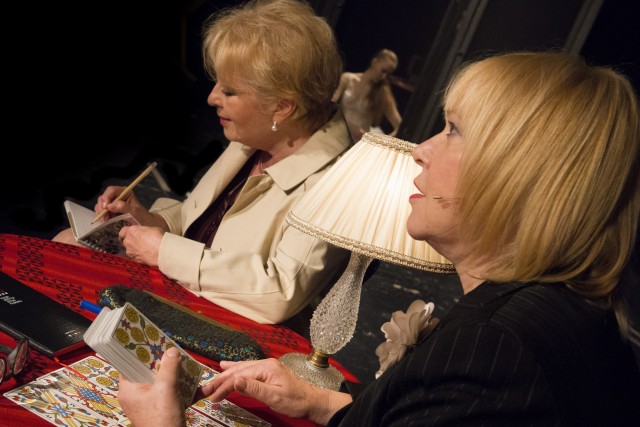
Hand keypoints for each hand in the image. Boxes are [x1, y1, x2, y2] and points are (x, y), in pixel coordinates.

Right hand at [95, 185, 147, 221]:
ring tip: (105, 220)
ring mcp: (112, 203)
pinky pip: (101, 211)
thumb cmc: (141, 216)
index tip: (106, 207)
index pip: (111, 190)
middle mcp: (117, 195)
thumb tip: (110, 206)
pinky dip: (101, 216)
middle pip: (104, 197)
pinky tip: (105, 221)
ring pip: (101, 204)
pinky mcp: (109, 210)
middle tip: (104, 216)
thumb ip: (123, 207)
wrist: (143, 223)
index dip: (106, 197)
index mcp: (124, 192)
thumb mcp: (134, 211)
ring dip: (101, 212)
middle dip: (102, 206)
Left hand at [118, 346, 186, 426]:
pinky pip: (172, 394)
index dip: (139, 352)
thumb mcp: (166, 389)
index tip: (150, 341)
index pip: (128, 364)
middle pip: (148, 371)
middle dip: (163, 362)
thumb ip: (169, 367)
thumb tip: (171, 351)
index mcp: (129, 389)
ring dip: (177, 376)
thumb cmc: (161, 421)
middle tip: (172, 351)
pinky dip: (185, 391)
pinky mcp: (162, 409)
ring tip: (188, 367)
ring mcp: (149, 403)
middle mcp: (136, 395)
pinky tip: (200, 388)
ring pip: (162, 382)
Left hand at [119, 225, 162, 266]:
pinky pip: (134, 256)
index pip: (123, 232)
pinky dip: (138, 256)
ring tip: (145, 250)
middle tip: (141, 242)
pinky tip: (146, 255)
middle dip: (132, 241)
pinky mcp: (133, 260)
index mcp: (131, 231)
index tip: (130, 234)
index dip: (126, 233)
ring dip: (135, 249)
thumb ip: (145, 231)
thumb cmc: (158, 238)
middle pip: (126, 241)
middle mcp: (127, 241)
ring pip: (130, 250)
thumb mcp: (153, 229)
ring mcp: (130, 252)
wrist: (161, 252)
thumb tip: (146, 233)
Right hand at [201, 358, 351, 424]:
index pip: (239, 376)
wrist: (313, 401)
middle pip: (238, 370)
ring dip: (226, 374)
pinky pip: (248, 369)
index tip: (212, 397)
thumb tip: (236, 380)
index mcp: (266, 368)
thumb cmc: (296, 400)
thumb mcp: (274, 397)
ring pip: (242, 369)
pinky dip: (236, 370)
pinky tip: (229, 368)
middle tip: (205, 388)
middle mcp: (265, 364)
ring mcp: (267, 367)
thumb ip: (254, 388)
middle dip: (221, 379)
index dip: (224, 386)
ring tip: (213, 376)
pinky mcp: (268, 373)